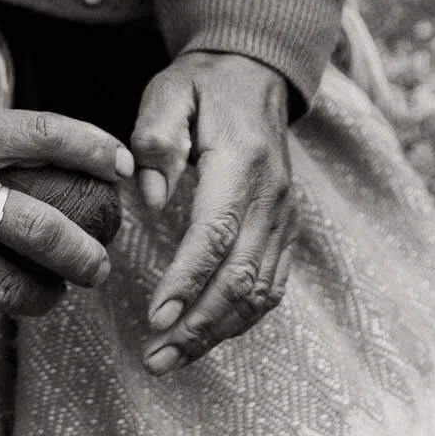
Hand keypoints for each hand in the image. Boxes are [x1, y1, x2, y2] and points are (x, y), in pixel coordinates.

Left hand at [128, 50, 294, 372]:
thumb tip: (149, 198)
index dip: (187, 282)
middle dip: (199, 325)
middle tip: (156, 358)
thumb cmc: (202, 87)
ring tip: (171, 358)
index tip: (156, 318)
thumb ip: (155, 139)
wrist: (256, 77)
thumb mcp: (169, 93)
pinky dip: (241, 318)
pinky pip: (271, 285)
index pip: (215, 235)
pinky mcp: (285, 230)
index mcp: (242, 163)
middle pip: (240, 277)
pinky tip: (206, 335)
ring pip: (259, 292)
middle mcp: (272, 197)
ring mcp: (284, 217)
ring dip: (217, 332)